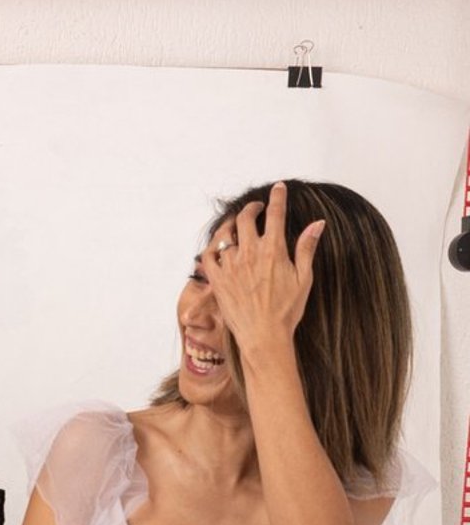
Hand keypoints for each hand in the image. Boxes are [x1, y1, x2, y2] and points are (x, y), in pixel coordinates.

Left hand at [202, 180, 324, 344]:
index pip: (274, 213)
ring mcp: (230, 266)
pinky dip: (212, 247)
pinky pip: (207, 255)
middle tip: (256, 208)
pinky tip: (218, 246)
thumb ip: (307, 248)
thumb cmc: (286, 311)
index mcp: (273, 250)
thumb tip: (317, 223)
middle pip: (245, 218)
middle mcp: (249, 253)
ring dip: (231, 225)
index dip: (277, 197)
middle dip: (252, 208)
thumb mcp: (304, 278)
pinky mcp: (217, 280)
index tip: (279, 188)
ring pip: (225, 234)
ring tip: (236, 224)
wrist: (263, 336)